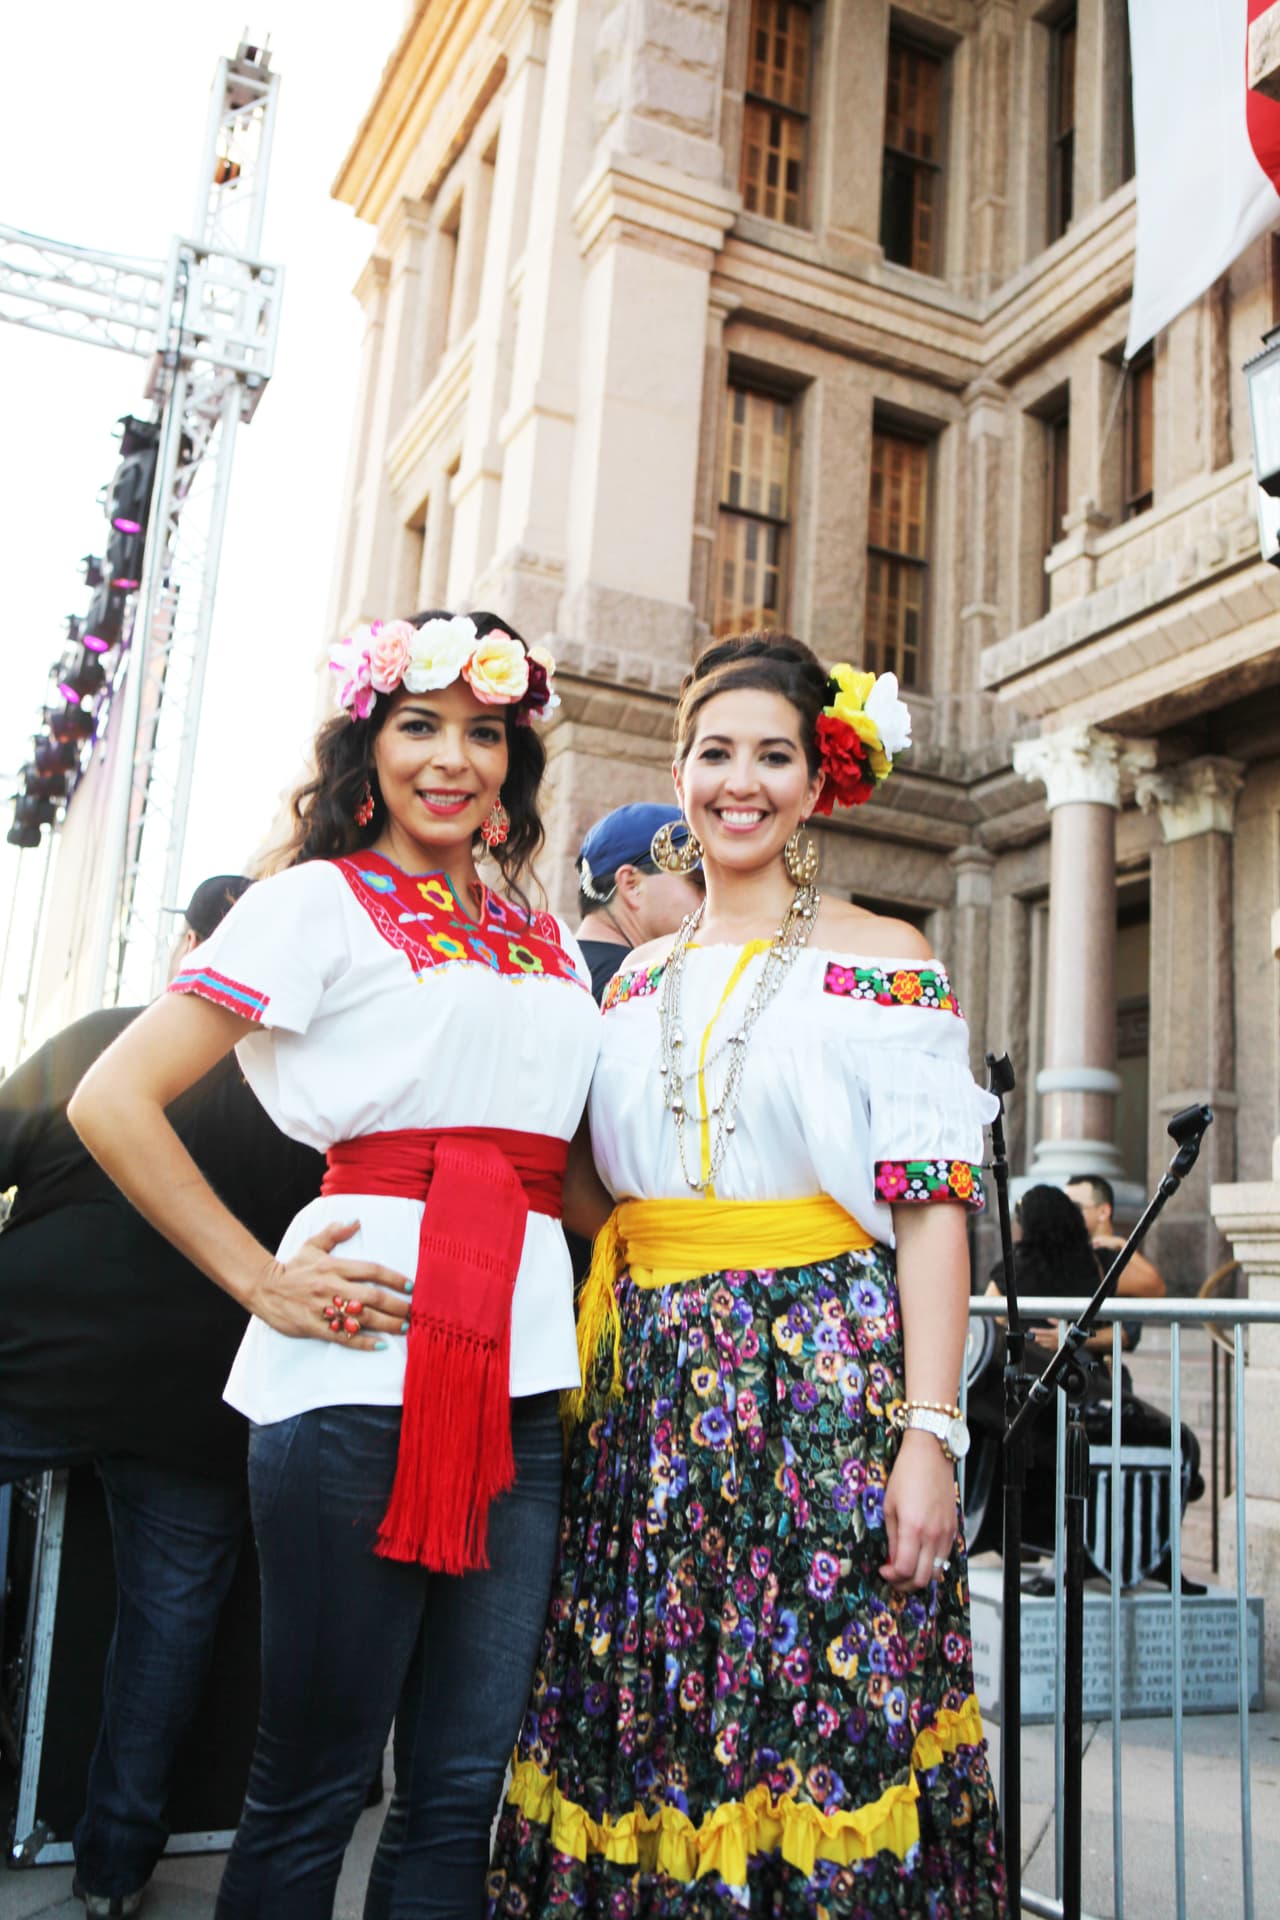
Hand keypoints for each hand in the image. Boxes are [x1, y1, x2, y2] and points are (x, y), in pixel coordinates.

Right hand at [247, 1219, 414, 1350]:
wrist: (263, 1288)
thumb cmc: (292, 1268)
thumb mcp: (312, 1245)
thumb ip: (334, 1233)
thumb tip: (355, 1222)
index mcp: (334, 1266)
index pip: (372, 1270)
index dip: (394, 1278)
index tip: (410, 1286)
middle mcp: (333, 1287)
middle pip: (372, 1296)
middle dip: (396, 1305)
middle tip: (413, 1312)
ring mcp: (324, 1308)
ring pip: (362, 1317)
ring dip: (386, 1324)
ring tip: (403, 1328)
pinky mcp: (315, 1327)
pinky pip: (343, 1336)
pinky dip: (362, 1341)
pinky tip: (379, 1345)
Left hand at [879, 1428, 957, 1590]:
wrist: (931, 1454)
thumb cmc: (906, 1474)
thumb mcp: (889, 1505)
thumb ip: (892, 1537)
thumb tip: (892, 1560)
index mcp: (913, 1528)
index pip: (905, 1569)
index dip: (892, 1576)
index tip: (884, 1570)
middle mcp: (933, 1534)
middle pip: (923, 1578)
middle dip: (906, 1584)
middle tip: (894, 1576)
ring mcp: (946, 1533)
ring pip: (937, 1572)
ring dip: (921, 1576)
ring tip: (907, 1569)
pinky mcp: (953, 1528)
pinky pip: (945, 1557)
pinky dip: (933, 1564)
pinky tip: (921, 1555)